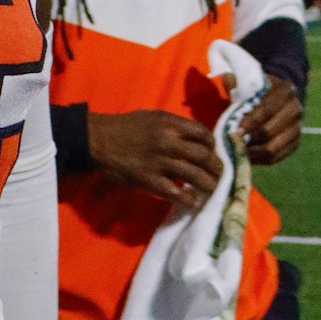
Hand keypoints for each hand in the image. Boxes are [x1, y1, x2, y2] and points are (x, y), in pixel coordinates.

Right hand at [86, 108, 223, 210]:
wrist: (100, 140)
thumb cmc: (126, 126)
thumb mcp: (153, 117)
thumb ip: (174, 126)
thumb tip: (196, 140)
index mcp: (169, 122)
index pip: (203, 133)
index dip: (213, 145)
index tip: (214, 153)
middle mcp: (168, 140)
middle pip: (204, 156)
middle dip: (217, 167)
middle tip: (220, 174)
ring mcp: (160, 161)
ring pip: (195, 176)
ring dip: (209, 186)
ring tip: (214, 191)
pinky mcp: (150, 180)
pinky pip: (176, 193)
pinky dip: (189, 200)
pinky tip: (194, 202)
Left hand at [236, 75, 302, 164]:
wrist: (277, 100)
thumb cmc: (258, 92)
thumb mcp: (249, 83)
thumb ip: (237, 82)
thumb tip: (227, 79)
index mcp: (284, 90)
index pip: (267, 109)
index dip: (251, 121)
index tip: (236, 130)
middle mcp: (295, 109)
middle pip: (270, 130)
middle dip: (250, 138)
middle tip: (234, 144)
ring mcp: (297, 127)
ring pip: (274, 147)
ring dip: (254, 152)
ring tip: (238, 152)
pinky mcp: (295, 143)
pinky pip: (278, 157)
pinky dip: (261, 160)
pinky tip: (247, 157)